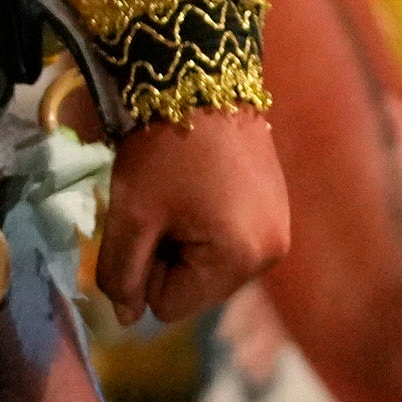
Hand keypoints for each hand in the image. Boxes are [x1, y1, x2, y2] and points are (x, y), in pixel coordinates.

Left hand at [86, 105, 285, 322]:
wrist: (201, 80)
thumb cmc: (163, 150)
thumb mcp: (131, 213)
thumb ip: (122, 272)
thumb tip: (125, 320)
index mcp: (240, 260)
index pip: (170, 307)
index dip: (144, 273)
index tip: (144, 224)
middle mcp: (271, 255)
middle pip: (195, 289)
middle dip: (167, 256)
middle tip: (159, 205)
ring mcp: (279, 231)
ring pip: (210, 265)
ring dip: (185, 239)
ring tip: (178, 193)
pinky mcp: (277, 209)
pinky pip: (230, 240)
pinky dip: (205, 223)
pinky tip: (197, 186)